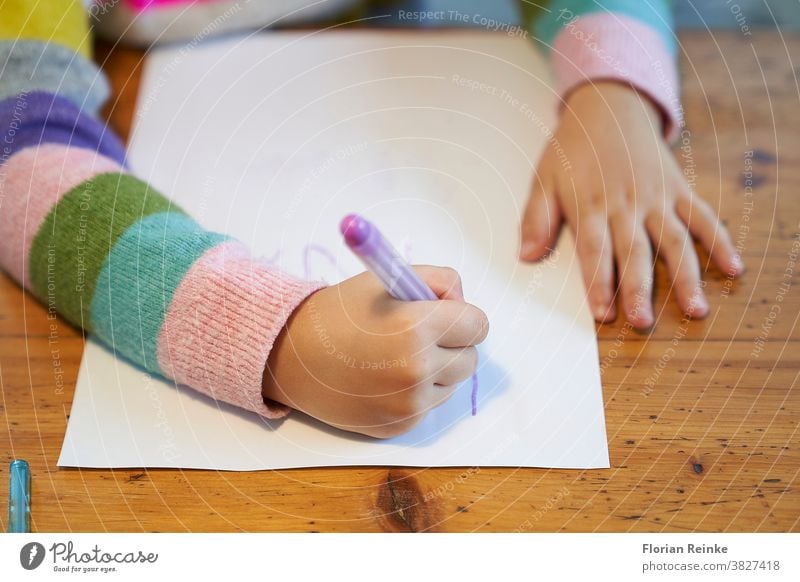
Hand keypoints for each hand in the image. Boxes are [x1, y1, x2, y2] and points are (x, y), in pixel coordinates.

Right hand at [262, 267, 488, 437]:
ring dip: (437, 370)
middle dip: (454, 345)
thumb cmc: (341, 312)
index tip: (446, 315)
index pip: (479, 325)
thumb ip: (438, 281)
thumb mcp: (389, 278)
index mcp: (417, 326)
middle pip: (471, 359)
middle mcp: (417, 368)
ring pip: (452, 384)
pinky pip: (429, 406)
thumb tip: (464, 303)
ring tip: (397, 357)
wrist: (293, 354)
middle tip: (421, 335)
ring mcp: (409, 403)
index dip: (463, 317)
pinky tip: (385, 379)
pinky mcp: (400, 426)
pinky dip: (417, 393)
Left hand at [520, 82, 743, 328]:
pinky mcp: (678, 190)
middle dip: (639, 289)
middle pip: (634, 252)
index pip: (594, 250)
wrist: (609, 107)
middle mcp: (626, 204)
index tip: (603, 313)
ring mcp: (656, 198)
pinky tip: (733, 268)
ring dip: (686, 277)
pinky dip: (720, 241)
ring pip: (674, 241)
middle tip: (642, 321)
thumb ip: (535, 219)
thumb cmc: (572, 150)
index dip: (598, 282)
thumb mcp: (544, 179)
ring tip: (696, 309)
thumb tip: (526, 256)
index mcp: (590, 204)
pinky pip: (703, 217)